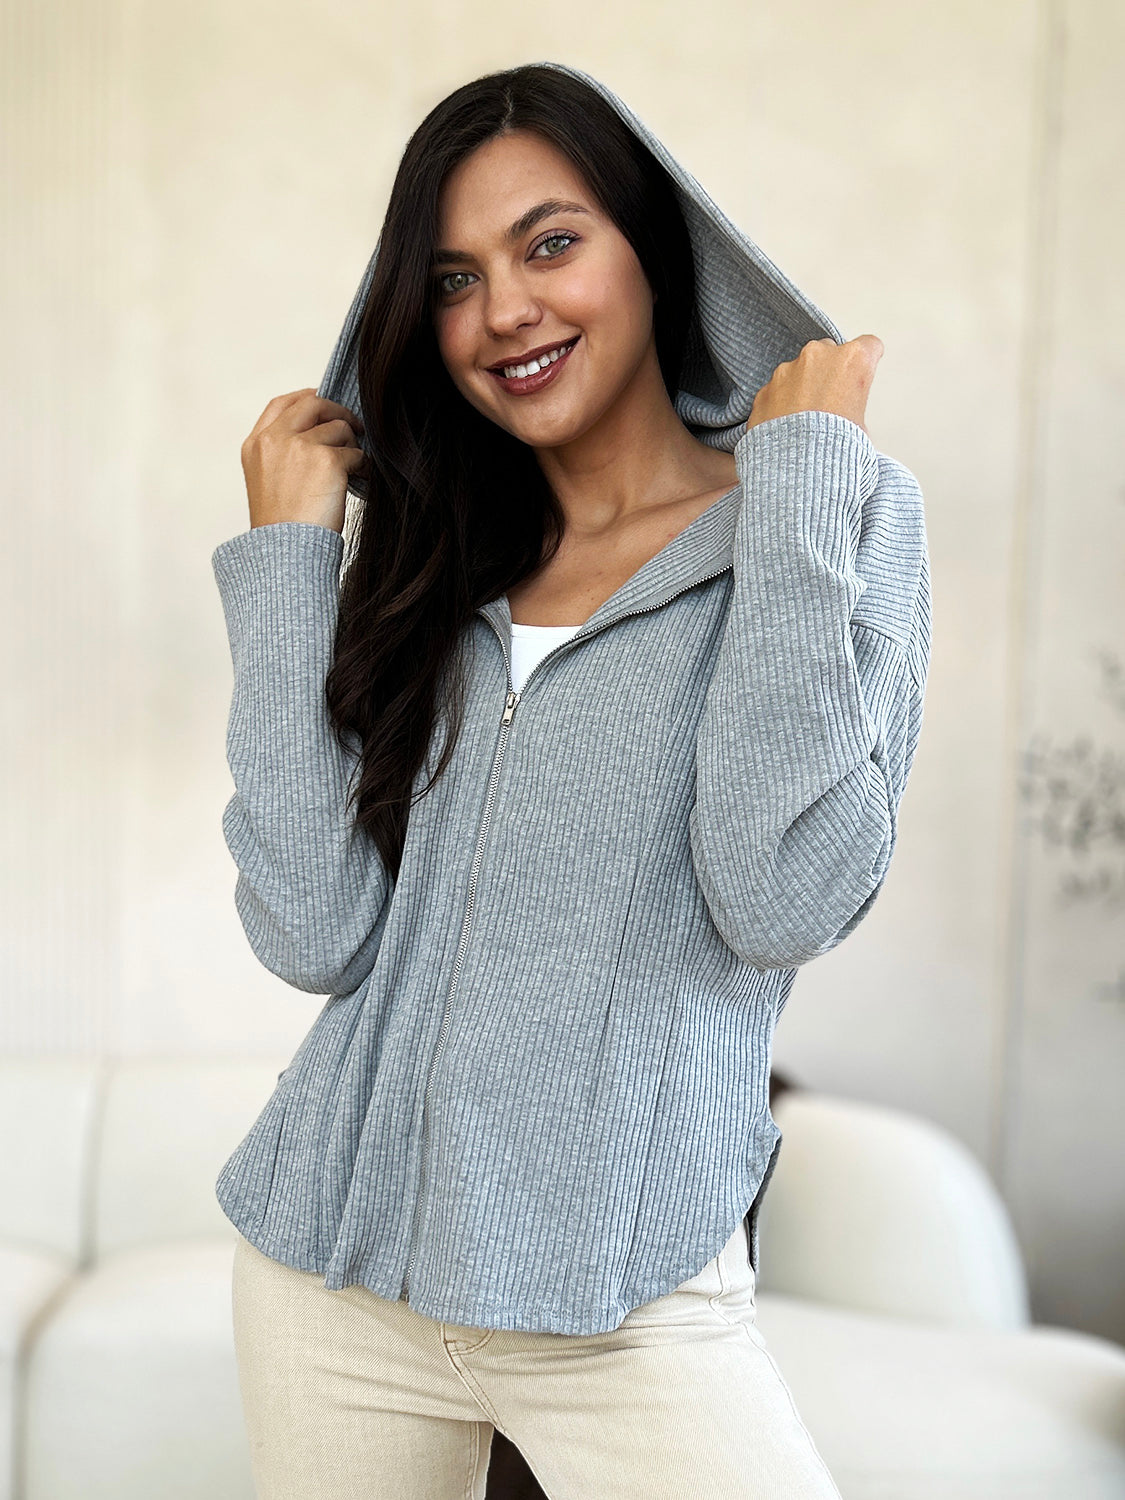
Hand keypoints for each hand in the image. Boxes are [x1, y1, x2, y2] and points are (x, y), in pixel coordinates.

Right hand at [240, 388, 368, 533]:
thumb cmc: (281, 527)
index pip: (282, 404)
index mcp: (256, 445)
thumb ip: (284, 452)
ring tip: (353, 468)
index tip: (324, 402)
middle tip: (355, 428)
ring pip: (339, 428)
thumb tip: (322, 432)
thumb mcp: (268, 481)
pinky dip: (362, 465)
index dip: (307, 398)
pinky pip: (356, 453)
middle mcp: (275, 440)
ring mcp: (300, 447)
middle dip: (338, 412)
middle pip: (313, 404)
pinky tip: (359, 479)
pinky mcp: (326, 460)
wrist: (285, 552)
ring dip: (352, 445)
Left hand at [744, 334, 883, 438]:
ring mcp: (787, 370)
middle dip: (829, 373)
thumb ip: (853, 405)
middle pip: (829, 353)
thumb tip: (845, 413)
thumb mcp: (862, 428)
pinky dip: (780, 402)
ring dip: (802, 387)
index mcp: (852, 361)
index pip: (869, 347)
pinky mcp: (765, 389)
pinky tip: (786, 427)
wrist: (797, 473)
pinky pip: (776, 390)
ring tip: (805, 421)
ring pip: (799, 370)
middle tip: (830, 403)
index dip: (867, 362)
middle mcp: (818, 356)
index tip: (862, 373)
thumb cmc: (834, 450)